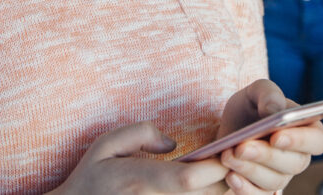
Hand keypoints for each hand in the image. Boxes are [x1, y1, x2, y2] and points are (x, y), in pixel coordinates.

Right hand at [50, 122, 227, 194]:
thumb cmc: (90, 180)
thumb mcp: (105, 145)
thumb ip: (140, 133)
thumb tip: (172, 144)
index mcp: (138, 181)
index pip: (188, 179)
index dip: (215, 167)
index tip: (226, 152)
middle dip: (225, 179)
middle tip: (232, 161)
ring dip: (217, 191)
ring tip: (218, 176)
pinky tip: (202, 189)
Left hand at [217, 80, 322, 193]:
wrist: (227, 132)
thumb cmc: (249, 109)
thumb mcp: (255, 92)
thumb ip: (268, 94)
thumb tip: (275, 111)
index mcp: (307, 129)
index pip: (318, 140)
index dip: (301, 140)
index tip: (277, 136)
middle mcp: (298, 157)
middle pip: (294, 164)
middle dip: (266, 155)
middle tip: (241, 147)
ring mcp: (281, 177)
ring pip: (274, 181)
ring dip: (249, 169)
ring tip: (227, 155)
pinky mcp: (262, 191)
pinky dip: (244, 189)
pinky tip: (230, 176)